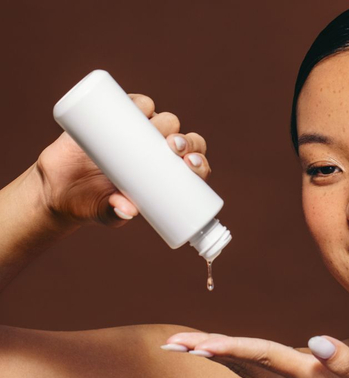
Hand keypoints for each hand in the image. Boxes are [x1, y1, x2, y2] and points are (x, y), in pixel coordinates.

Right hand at [35, 93, 211, 227]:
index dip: (198, 162)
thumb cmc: (92, 204)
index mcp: (165, 176)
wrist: (59, 188)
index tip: (191, 165)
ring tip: (158, 129)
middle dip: (186, 141)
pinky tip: (144, 106)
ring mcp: (137, 134)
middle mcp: (156, 152)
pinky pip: (133, 105)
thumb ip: (115, 213)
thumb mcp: (106, 213)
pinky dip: (139, 102)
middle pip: (183, 140)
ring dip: (168, 121)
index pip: (192, 166)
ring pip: (163, 120)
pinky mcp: (114, 119)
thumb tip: (127, 211)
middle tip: (174, 147)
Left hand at [160, 332, 348, 377]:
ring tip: (178, 346)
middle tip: (170, 344)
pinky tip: (211, 351)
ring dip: (210, 356)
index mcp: (309, 377)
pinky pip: (250, 371)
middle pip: (242, 363)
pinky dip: (227, 359)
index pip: (264, 356)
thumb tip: (318, 342)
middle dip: (206, 352)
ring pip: (241, 368)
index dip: (233, 348)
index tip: (200, 345)